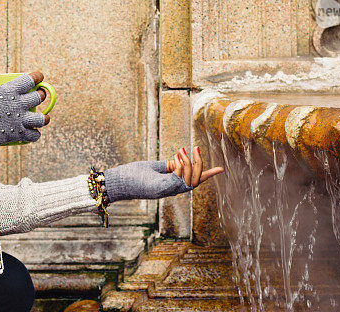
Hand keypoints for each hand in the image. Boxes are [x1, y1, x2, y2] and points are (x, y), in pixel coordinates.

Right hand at [0, 72, 49, 158]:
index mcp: (8, 90)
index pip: (30, 79)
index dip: (37, 76)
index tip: (39, 76)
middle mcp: (18, 104)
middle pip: (39, 97)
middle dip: (42, 95)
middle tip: (39, 96)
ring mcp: (19, 120)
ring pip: (42, 118)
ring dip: (44, 118)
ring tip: (43, 118)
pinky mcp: (17, 135)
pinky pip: (34, 136)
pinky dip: (35, 135)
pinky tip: (33, 134)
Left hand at [103, 146, 223, 202]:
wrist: (117, 183)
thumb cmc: (132, 175)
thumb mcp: (153, 168)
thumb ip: (167, 166)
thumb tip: (179, 159)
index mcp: (171, 185)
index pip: (194, 180)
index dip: (208, 174)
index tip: (222, 169)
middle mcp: (171, 191)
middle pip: (195, 181)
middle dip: (199, 164)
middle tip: (195, 147)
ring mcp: (165, 191)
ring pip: (189, 180)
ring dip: (188, 164)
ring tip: (181, 151)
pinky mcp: (159, 189)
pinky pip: (178, 180)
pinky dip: (181, 167)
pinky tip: (176, 157)